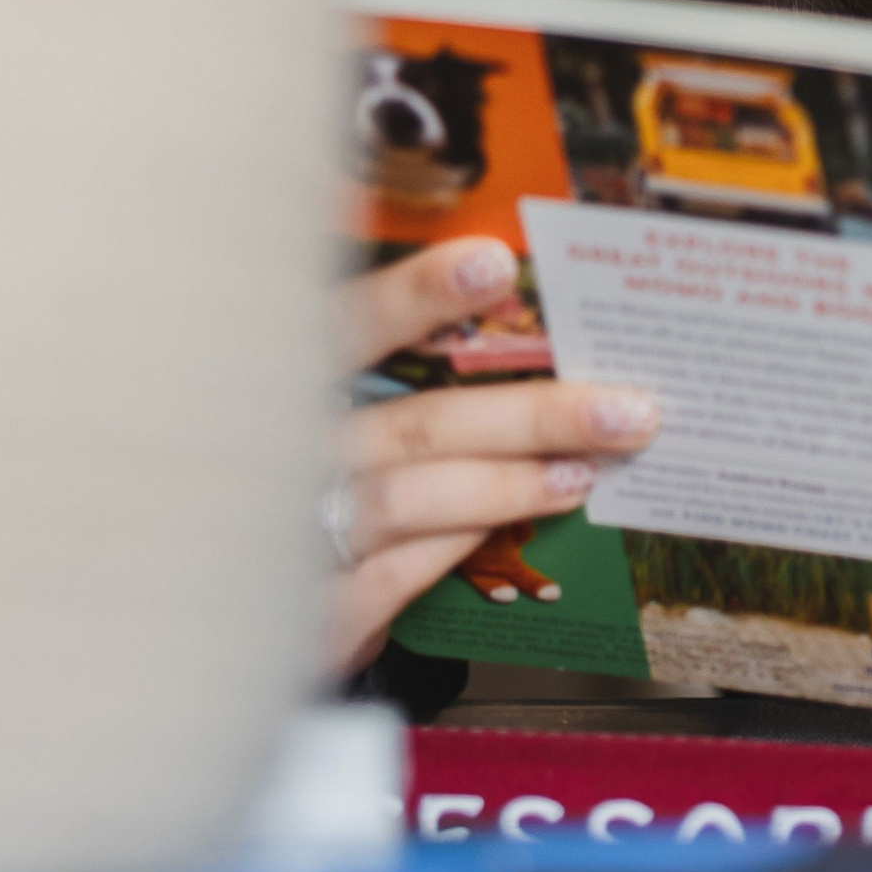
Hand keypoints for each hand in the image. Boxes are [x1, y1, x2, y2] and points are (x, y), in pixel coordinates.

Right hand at [326, 236, 659, 677]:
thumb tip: (534, 336)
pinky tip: (512, 531)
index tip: (495, 265)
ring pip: (413, 496)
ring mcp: (296, 526)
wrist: (244, 604)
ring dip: (511, 486)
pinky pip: (395, 572)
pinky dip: (458, 547)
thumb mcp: (345, 419)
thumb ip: (417, 382)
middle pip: (421, 422)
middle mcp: (290, 448)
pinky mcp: (314, 605)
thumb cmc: (322, 486)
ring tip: (583, 475)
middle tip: (627, 409)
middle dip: (535, 415)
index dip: (418, 294)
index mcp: (296, 382)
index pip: (352, 322)